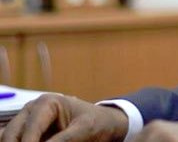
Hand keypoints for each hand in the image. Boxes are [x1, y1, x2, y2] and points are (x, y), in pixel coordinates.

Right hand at [0, 94, 127, 141]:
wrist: (103, 125)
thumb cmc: (97, 123)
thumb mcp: (86, 130)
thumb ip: (65, 140)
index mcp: (46, 103)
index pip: (30, 128)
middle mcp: (31, 111)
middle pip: (12, 135)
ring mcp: (26, 124)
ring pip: (9, 140)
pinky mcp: (27, 136)